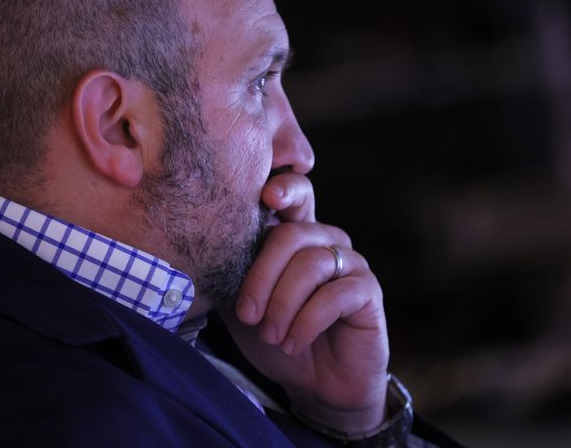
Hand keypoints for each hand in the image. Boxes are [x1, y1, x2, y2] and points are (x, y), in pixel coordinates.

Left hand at [220, 173, 389, 434]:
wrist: (314, 384)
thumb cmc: (274, 337)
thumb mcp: (241, 305)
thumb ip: (229, 273)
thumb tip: (202, 251)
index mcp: (292, 234)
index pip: (292, 193)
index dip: (284, 185)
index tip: (267, 198)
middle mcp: (324, 239)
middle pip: (291, 235)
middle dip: (262, 276)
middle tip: (248, 315)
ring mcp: (349, 261)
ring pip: (311, 265)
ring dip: (283, 305)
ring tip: (271, 335)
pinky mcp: (368, 290)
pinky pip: (335, 295)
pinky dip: (306, 322)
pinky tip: (292, 343)